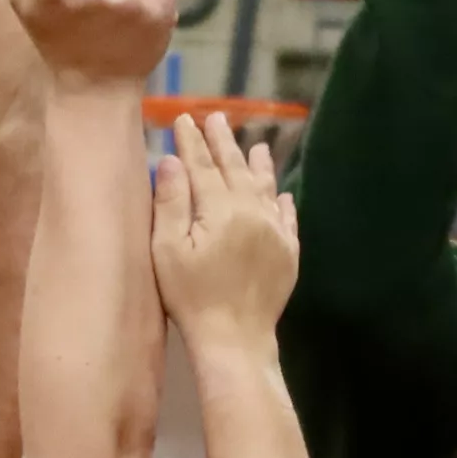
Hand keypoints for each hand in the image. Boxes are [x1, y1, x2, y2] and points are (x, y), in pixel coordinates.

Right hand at [149, 112, 299, 347]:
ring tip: (256, 146)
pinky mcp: (288, 254)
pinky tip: (282, 193)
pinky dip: (282, 202)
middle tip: (217, 118)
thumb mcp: (168, 251)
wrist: (236, 339)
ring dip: (258, 165)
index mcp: (220, 208)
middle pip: (235, 169)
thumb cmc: (192, 298)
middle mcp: (252, 212)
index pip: (202, 165)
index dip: (191, 141)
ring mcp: (275, 232)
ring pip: (265, 188)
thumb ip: (170, 202)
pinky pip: (288, 218)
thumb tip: (172, 161)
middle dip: (224, 142)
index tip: (184, 118)